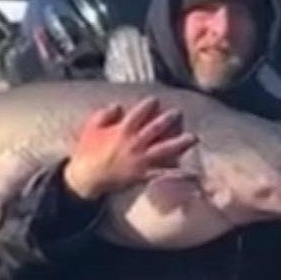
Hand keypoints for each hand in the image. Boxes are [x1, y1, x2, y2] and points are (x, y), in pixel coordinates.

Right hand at [63, 98, 197, 199]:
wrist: (86, 179)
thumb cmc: (87, 152)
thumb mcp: (91, 128)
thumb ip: (104, 115)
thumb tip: (118, 106)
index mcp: (122, 132)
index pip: (137, 115)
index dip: (147, 106)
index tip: (155, 100)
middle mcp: (134, 145)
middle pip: (155, 130)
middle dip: (168, 120)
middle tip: (178, 113)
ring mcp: (140, 161)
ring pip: (163, 150)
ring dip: (179, 144)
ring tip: (193, 138)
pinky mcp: (143, 175)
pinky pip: (162, 173)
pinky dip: (177, 173)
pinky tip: (191, 172)